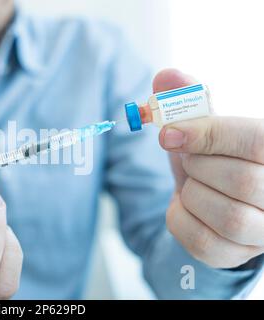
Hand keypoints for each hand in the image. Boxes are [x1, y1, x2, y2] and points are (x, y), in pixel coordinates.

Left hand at [155, 69, 263, 268]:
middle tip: (189, 158)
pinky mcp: (239, 255)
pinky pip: (203, 242)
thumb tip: (166, 77)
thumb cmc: (215, 157)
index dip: (209, 134)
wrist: (214, 198)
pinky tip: (184, 205)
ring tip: (193, 182)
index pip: (256, 142)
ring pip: (226, 216)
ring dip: (192, 193)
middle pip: (240, 181)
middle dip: (198, 165)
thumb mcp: (205, 127)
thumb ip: (189, 100)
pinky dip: (179, 218)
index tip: (168, 134)